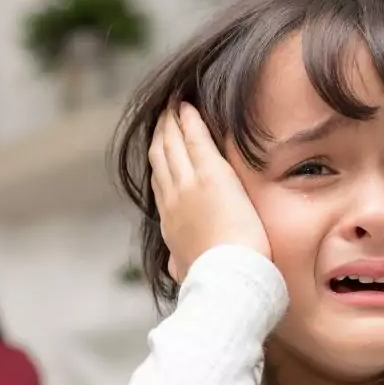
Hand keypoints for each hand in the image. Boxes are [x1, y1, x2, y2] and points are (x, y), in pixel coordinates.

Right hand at [149, 103, 269, 280]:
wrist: (224, 277)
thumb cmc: (213, 279)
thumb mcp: (187, 272)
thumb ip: (180, 264)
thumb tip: (174, 270)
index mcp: (169, 222)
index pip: (160, 183)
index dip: (160, 162)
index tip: (160, 148)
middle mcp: (172, 198)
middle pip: (160, 157)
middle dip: (160, 134)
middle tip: (163, 117)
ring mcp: (188, 184)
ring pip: (172, 144)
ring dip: (171, 122)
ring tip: (174, 106)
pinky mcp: (210, 175)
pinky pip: (196, 138)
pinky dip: (190, 120)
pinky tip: (188, 106)